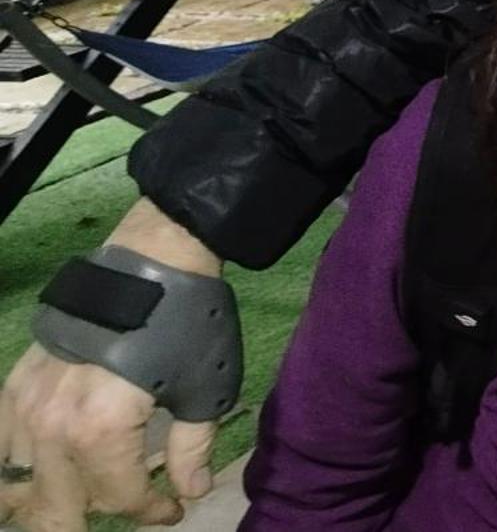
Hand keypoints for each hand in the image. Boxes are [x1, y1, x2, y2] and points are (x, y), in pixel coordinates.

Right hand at [0, 202, 221, 529]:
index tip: (172, 510)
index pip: (118, 499)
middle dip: (88, 522)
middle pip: (55, 509)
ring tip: (81, 500)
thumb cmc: (189, 323)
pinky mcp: (13, 385)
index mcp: (99, 433)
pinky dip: (14, 469)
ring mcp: (25, 406)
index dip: (150, 512)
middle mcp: (51, 428)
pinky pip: (1, 447)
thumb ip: (190, 451)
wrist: (152, 262)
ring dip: (49, 501)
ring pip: (19, 485)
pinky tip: (39, 474)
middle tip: (126, 510)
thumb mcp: (205, 390)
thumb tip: (189, 494)